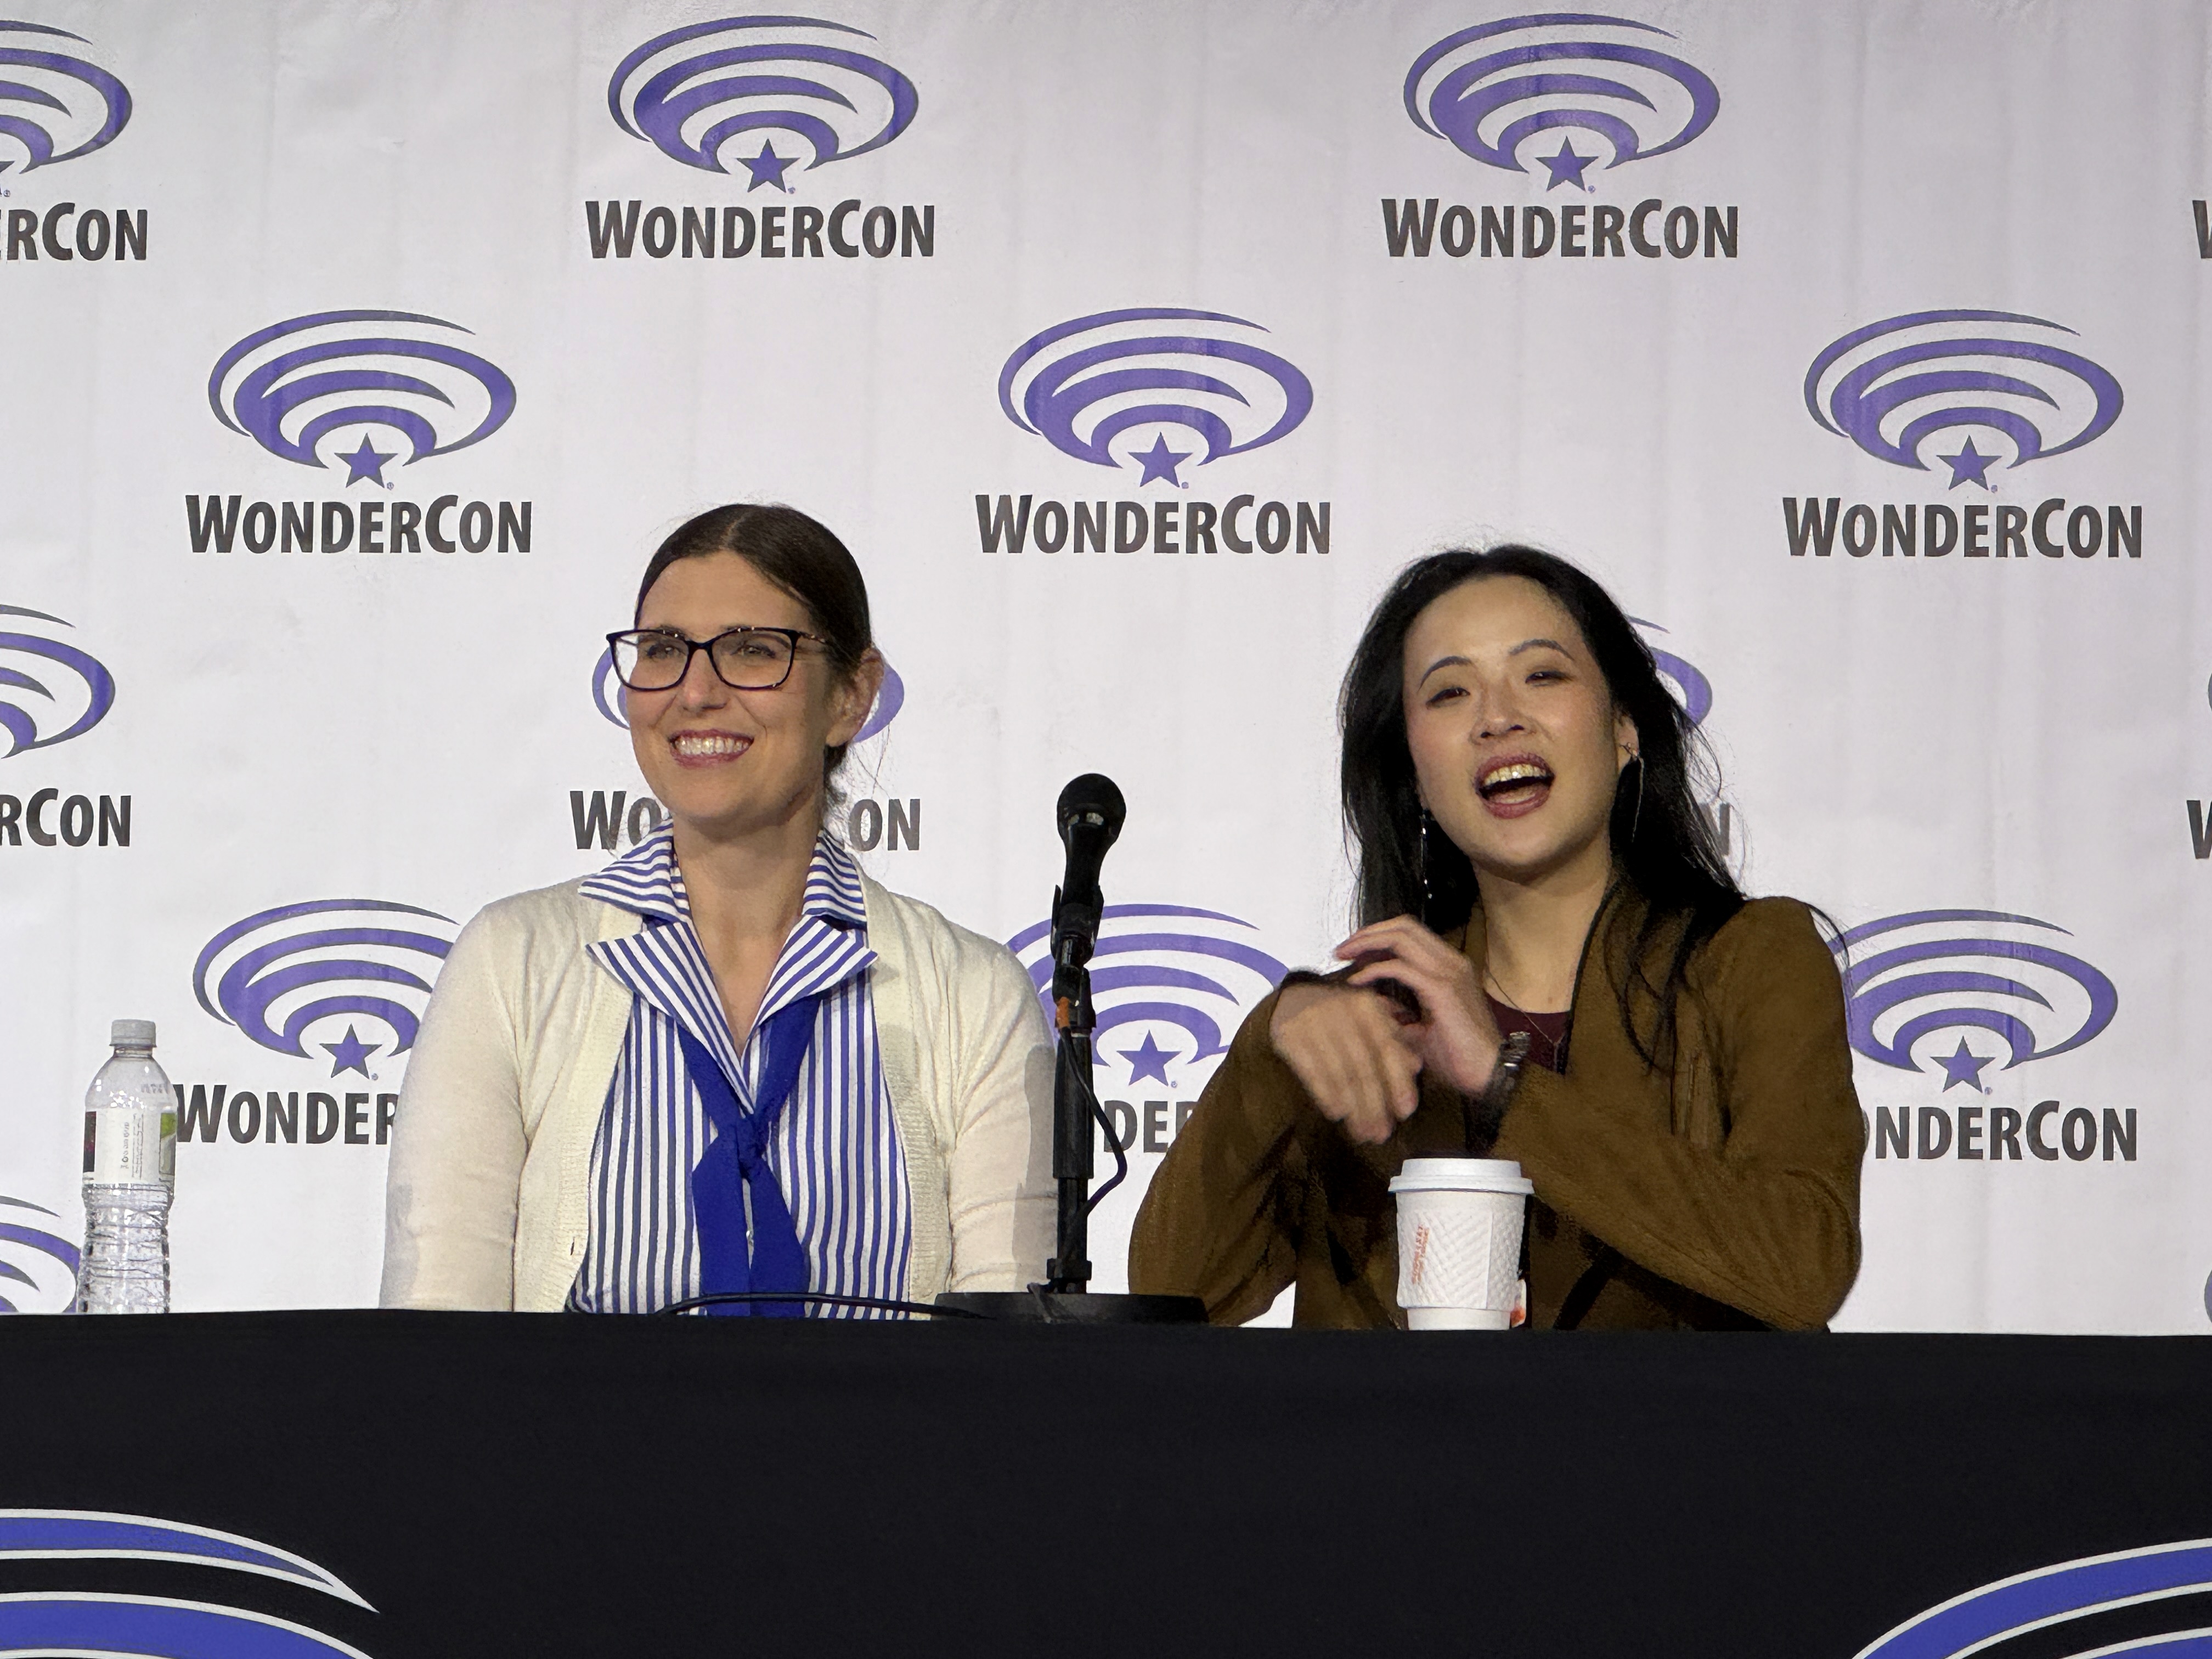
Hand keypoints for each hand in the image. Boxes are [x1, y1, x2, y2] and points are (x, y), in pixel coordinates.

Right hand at [1269, 981, 1422, 1145]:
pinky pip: (1311, 1072)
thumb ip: (1394, 1042)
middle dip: (1374, 1105)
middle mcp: (1340, 1010)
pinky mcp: (1289, 1035)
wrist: (1293, 999)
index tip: (1405, 1112)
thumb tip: (1415, 1066)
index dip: (1398, 1082)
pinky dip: (1326, 1095)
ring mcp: (1312, 1022)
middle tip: (1381, 1133)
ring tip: (1363, 1133)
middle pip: (1363, 1067)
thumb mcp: (1371, 1021)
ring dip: (1353, 1109)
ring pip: (1339, 1074)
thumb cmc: (1342, 1016)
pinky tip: (1337, 1114)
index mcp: (1366, 1005)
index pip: (1387, 1049)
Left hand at [1336, 915, 1501, 1095]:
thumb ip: (1399, 1015)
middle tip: (1343, 947)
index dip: (1379, 934)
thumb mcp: (1421, 1030)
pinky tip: (1357, 982)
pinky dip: (1373, 970)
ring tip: (1344, 955)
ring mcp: (1449, 972)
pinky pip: (1399, 968)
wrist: (1490, 1074)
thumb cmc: (1461, 1055)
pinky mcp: (1441, 989)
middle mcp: (1451, 963)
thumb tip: (1374, 1005)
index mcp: (1449, 967)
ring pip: (1401, 937)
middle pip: (1404, 926)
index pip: (1411, 933)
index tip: (1354, 949)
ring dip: (1367, 943)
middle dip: (1368, 932)